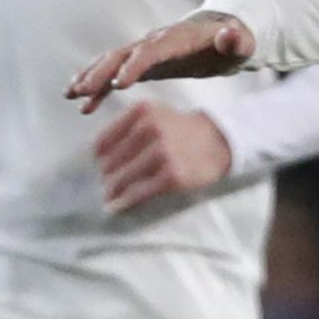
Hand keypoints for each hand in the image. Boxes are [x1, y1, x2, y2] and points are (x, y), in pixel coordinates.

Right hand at [70, 11, 255, 114]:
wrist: (224, 34)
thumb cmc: (234, 42)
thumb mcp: (242, 43)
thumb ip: (237, 41)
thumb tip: (231, 34)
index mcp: (176, 39)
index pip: (151, 51)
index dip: (135, 66)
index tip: (119, 84)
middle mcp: (154, 42)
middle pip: (122, 55)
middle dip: (101, 72)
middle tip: (81, 90)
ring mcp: (145, 52)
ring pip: (111, 63)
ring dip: (90, 77)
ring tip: (71, 95)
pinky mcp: (142, 64)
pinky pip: (115, 75)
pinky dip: (99, 89)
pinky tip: (84, 106)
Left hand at [94, 103, 233, 213]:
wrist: (221, 142)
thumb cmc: (181, 131)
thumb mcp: (154, 115)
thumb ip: (126, 127)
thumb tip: (97, 158)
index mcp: (142, 111)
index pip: (103, 143)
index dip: (100, 159)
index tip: (103, 168)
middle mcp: (151, 129)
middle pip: (110, 162)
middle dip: (107, 176)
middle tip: (108, 186)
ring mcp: (163, 152)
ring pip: (121, 178)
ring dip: (112, 191)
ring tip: (109, 197)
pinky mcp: (173, 175)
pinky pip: (139, 192)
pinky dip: (124, 202)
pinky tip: (116, 207)